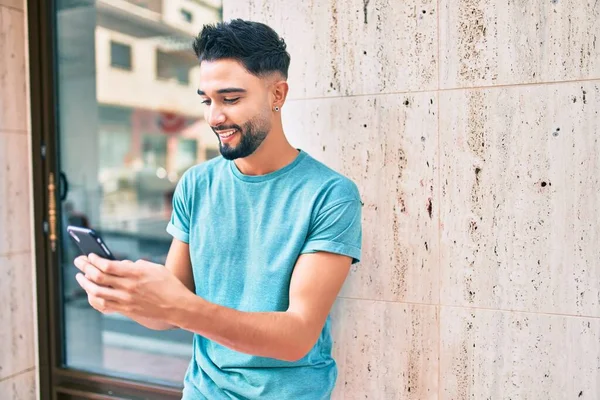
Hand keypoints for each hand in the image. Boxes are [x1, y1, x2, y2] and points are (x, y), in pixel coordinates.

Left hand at [73, 254, 191, 321]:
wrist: (177, 307)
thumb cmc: (169, 284)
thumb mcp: (155, 268)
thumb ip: (137, 265)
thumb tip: (120, 264)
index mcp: (136, 273)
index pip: (107, 265)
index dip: (95, 259)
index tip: (90, 255)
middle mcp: (128, 287)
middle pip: (98, 277)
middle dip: (84, 267)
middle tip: (78, 261)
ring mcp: (126, 300)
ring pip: (96, 292)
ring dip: (85, 283)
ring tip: (80, 277)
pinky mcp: (126, 310)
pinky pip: (103, 305)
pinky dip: (93, 298)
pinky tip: (90, 293)